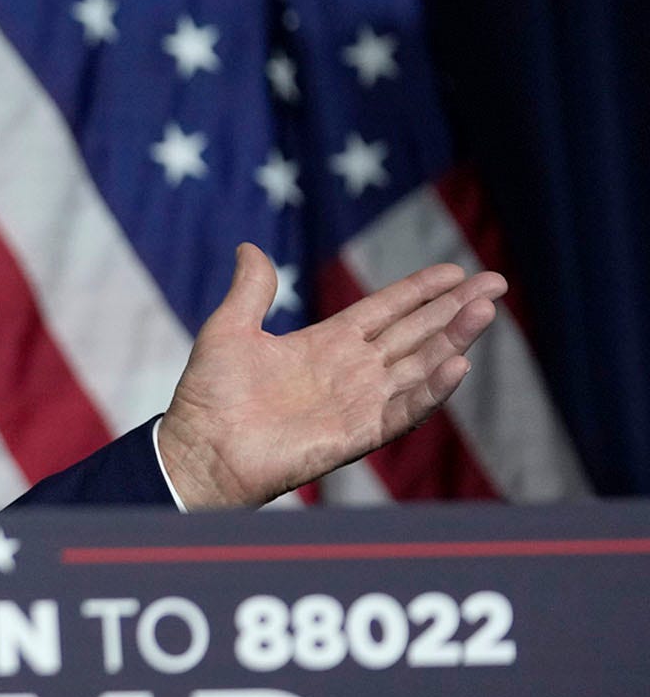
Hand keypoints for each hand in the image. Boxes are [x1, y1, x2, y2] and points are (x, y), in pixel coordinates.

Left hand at [157, 243, 503, 509]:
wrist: (200, 450)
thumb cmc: (209, 396)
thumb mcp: (229, 329)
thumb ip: (251, 290)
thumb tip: (248, 247)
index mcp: (326, 344)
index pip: (386, 311)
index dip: (419, 291)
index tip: (455, 270)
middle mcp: (350, 371)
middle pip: (415, 333)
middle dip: (454, 308)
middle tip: (496, 282)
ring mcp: (358, 402)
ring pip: (420, 365)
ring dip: (454, 340)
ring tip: (485, 310)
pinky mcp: (359, 434)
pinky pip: (405, 410)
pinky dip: (432, 389)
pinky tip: (458, 364)